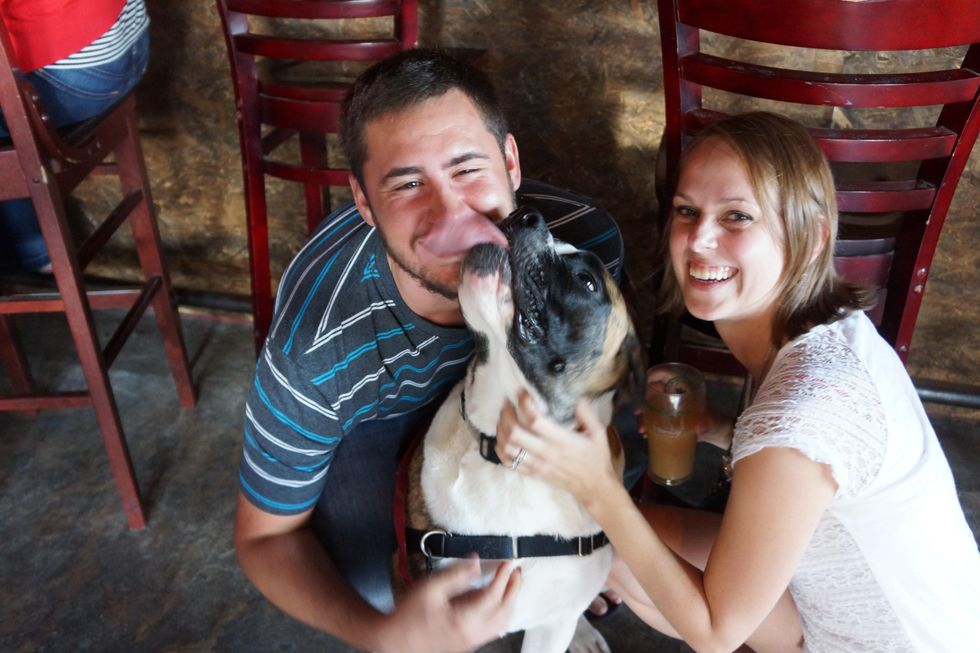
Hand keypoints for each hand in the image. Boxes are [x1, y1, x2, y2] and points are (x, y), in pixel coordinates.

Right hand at [382, 557, 520, 652]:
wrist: (392, 641)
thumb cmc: (406, 617)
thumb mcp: (428, 588)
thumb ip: (455, 575)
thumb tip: (476, 563)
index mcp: (463, 621)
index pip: (493, 597)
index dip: (504, 578)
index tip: (508, 564)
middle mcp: (471, 634)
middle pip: (504, 612)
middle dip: (513, 590)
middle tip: (516, 572)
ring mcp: (470, 642)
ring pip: (501, 624)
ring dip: (509, 603)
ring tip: (511, 585)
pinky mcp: (466, 644)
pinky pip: (492, 631)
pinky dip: (500, 615)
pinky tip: (497, 603)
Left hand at [496, 390, 619, 502]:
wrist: (594, 487)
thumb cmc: (596, 458)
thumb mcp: (599, 433)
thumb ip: (588, 414)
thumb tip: (576, 398)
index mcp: (562, 441)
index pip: (535, 421)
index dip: (524, 404)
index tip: (522, 392)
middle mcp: (546, 453)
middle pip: (515, 433)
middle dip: (506, 415)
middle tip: (507, 403)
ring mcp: (537, 465)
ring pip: (508, 448)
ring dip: (500, 430)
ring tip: (502, 418)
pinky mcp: (533, 474)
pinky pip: (509, 463)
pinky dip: (500, 450)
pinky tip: (501, 438)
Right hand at [640, 368, 732, 449]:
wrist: (719, 434)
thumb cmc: (717, 423)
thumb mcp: (713, 422)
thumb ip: (708, 424)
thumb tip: (700, 427)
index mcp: (686, 390)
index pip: (669, 375)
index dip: (656, 375)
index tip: (645, 385)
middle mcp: (677, 396)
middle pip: (656, 392)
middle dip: (644, 402)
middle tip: (638, 414)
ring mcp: (673, 408)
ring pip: (654, 407)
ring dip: (645, 416)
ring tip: (642, 430)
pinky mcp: (672, 420)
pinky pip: (657, 419)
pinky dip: (649, 425)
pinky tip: (646, 434)